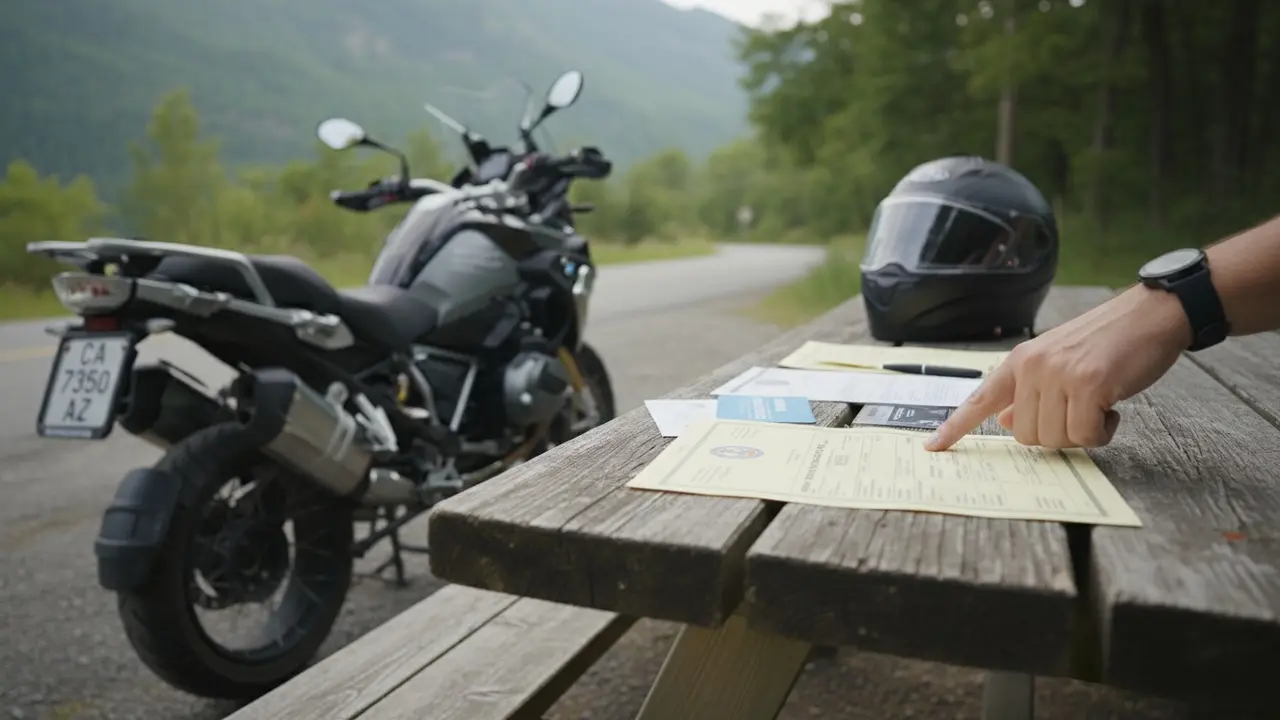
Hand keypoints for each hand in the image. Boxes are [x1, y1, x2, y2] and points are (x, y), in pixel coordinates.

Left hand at [924, 286, 1192, 450]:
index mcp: (1020, 361)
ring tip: (1099, 403)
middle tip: (1082, 410)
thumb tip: (1006, 422)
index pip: (979, 398)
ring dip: (1082, 433)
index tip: (933, 447)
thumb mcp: (1058, 362)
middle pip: (1026, 436)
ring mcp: (1059, 375)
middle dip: (1056, 434)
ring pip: (1054, 439)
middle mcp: (1032, 367)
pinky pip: (1085, 435)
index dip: (955, 427)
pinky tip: (1112, 408)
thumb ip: (1029, 392)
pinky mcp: (1088, 385)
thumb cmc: (1108, 343)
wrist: (1151, 314)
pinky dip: (1102, 432)